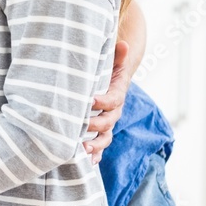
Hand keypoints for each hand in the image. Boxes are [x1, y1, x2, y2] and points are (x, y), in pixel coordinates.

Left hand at [85, 40, 129, 163]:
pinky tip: (87, 161)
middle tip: (82, 126)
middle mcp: (114, 112)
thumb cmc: (110, 72)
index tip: (89, 100)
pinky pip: (101, 146)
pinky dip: (96, 155)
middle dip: (96, 125)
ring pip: (105, 137)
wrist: (114, 84)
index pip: (113, 100)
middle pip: (108, 121)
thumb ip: (118, 56)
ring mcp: (108, 124)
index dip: (102, 101)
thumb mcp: (113, 63)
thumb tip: (123, 43)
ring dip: (95, 145)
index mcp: (117, 95)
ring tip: (83, 150)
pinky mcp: (101, 132)